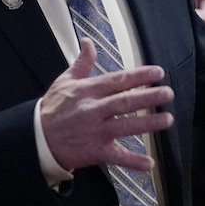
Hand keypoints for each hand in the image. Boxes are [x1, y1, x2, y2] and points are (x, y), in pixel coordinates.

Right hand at [41, 38, 175, 169]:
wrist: (37, 138)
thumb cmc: (53, 109)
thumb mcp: (64, 81)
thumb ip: (82, 63)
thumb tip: (88, 42)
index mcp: (88, 91)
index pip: (118, 80)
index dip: (139, 76)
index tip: (158, 72)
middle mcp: (94, 110)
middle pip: (125, 102)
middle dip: (148, 97)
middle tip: (167, 93)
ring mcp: (96, 131)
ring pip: (125, 126)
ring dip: (148, 124)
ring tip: (167, 119)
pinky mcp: (95, 151)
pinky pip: (116, 157)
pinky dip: (133, 161)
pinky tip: (149, 163)